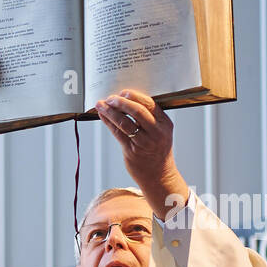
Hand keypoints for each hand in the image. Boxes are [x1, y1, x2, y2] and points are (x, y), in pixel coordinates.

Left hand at [94, 89, 189, 220]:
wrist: (159, 174)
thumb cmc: (157, 150)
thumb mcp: (161, 131)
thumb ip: (150, 118)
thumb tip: (129, 101)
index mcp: (165, 123)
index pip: (150, 104)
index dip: (135, 96)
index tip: (123, 92)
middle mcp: (156, 132)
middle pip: (137, 111)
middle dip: (121, 102)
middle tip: (110, 98)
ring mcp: (144, 142)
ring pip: (124, 122)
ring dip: (110, 112)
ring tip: (101, 105)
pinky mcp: (131, 151)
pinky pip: (117, 133)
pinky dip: (108, 122)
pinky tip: (102, 116)